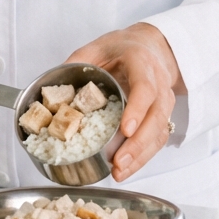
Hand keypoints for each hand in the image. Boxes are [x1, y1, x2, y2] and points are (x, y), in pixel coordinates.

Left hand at [66, 23, 185, 183]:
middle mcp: (158, 83)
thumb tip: (53, 84)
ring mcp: (164, 102)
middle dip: (137, 143)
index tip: (125, 129)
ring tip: (120, 172)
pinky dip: (143, 157)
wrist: (150, 47)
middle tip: (118, 162)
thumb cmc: (123, 48)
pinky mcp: (163, 116)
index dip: (136, 110)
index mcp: (142, 63)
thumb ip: (78, 62)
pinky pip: (158, 140)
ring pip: (159, 132)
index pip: (145, 88)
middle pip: (155, 117)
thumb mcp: (97, 46)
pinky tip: (127, 168)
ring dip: (140, 155)